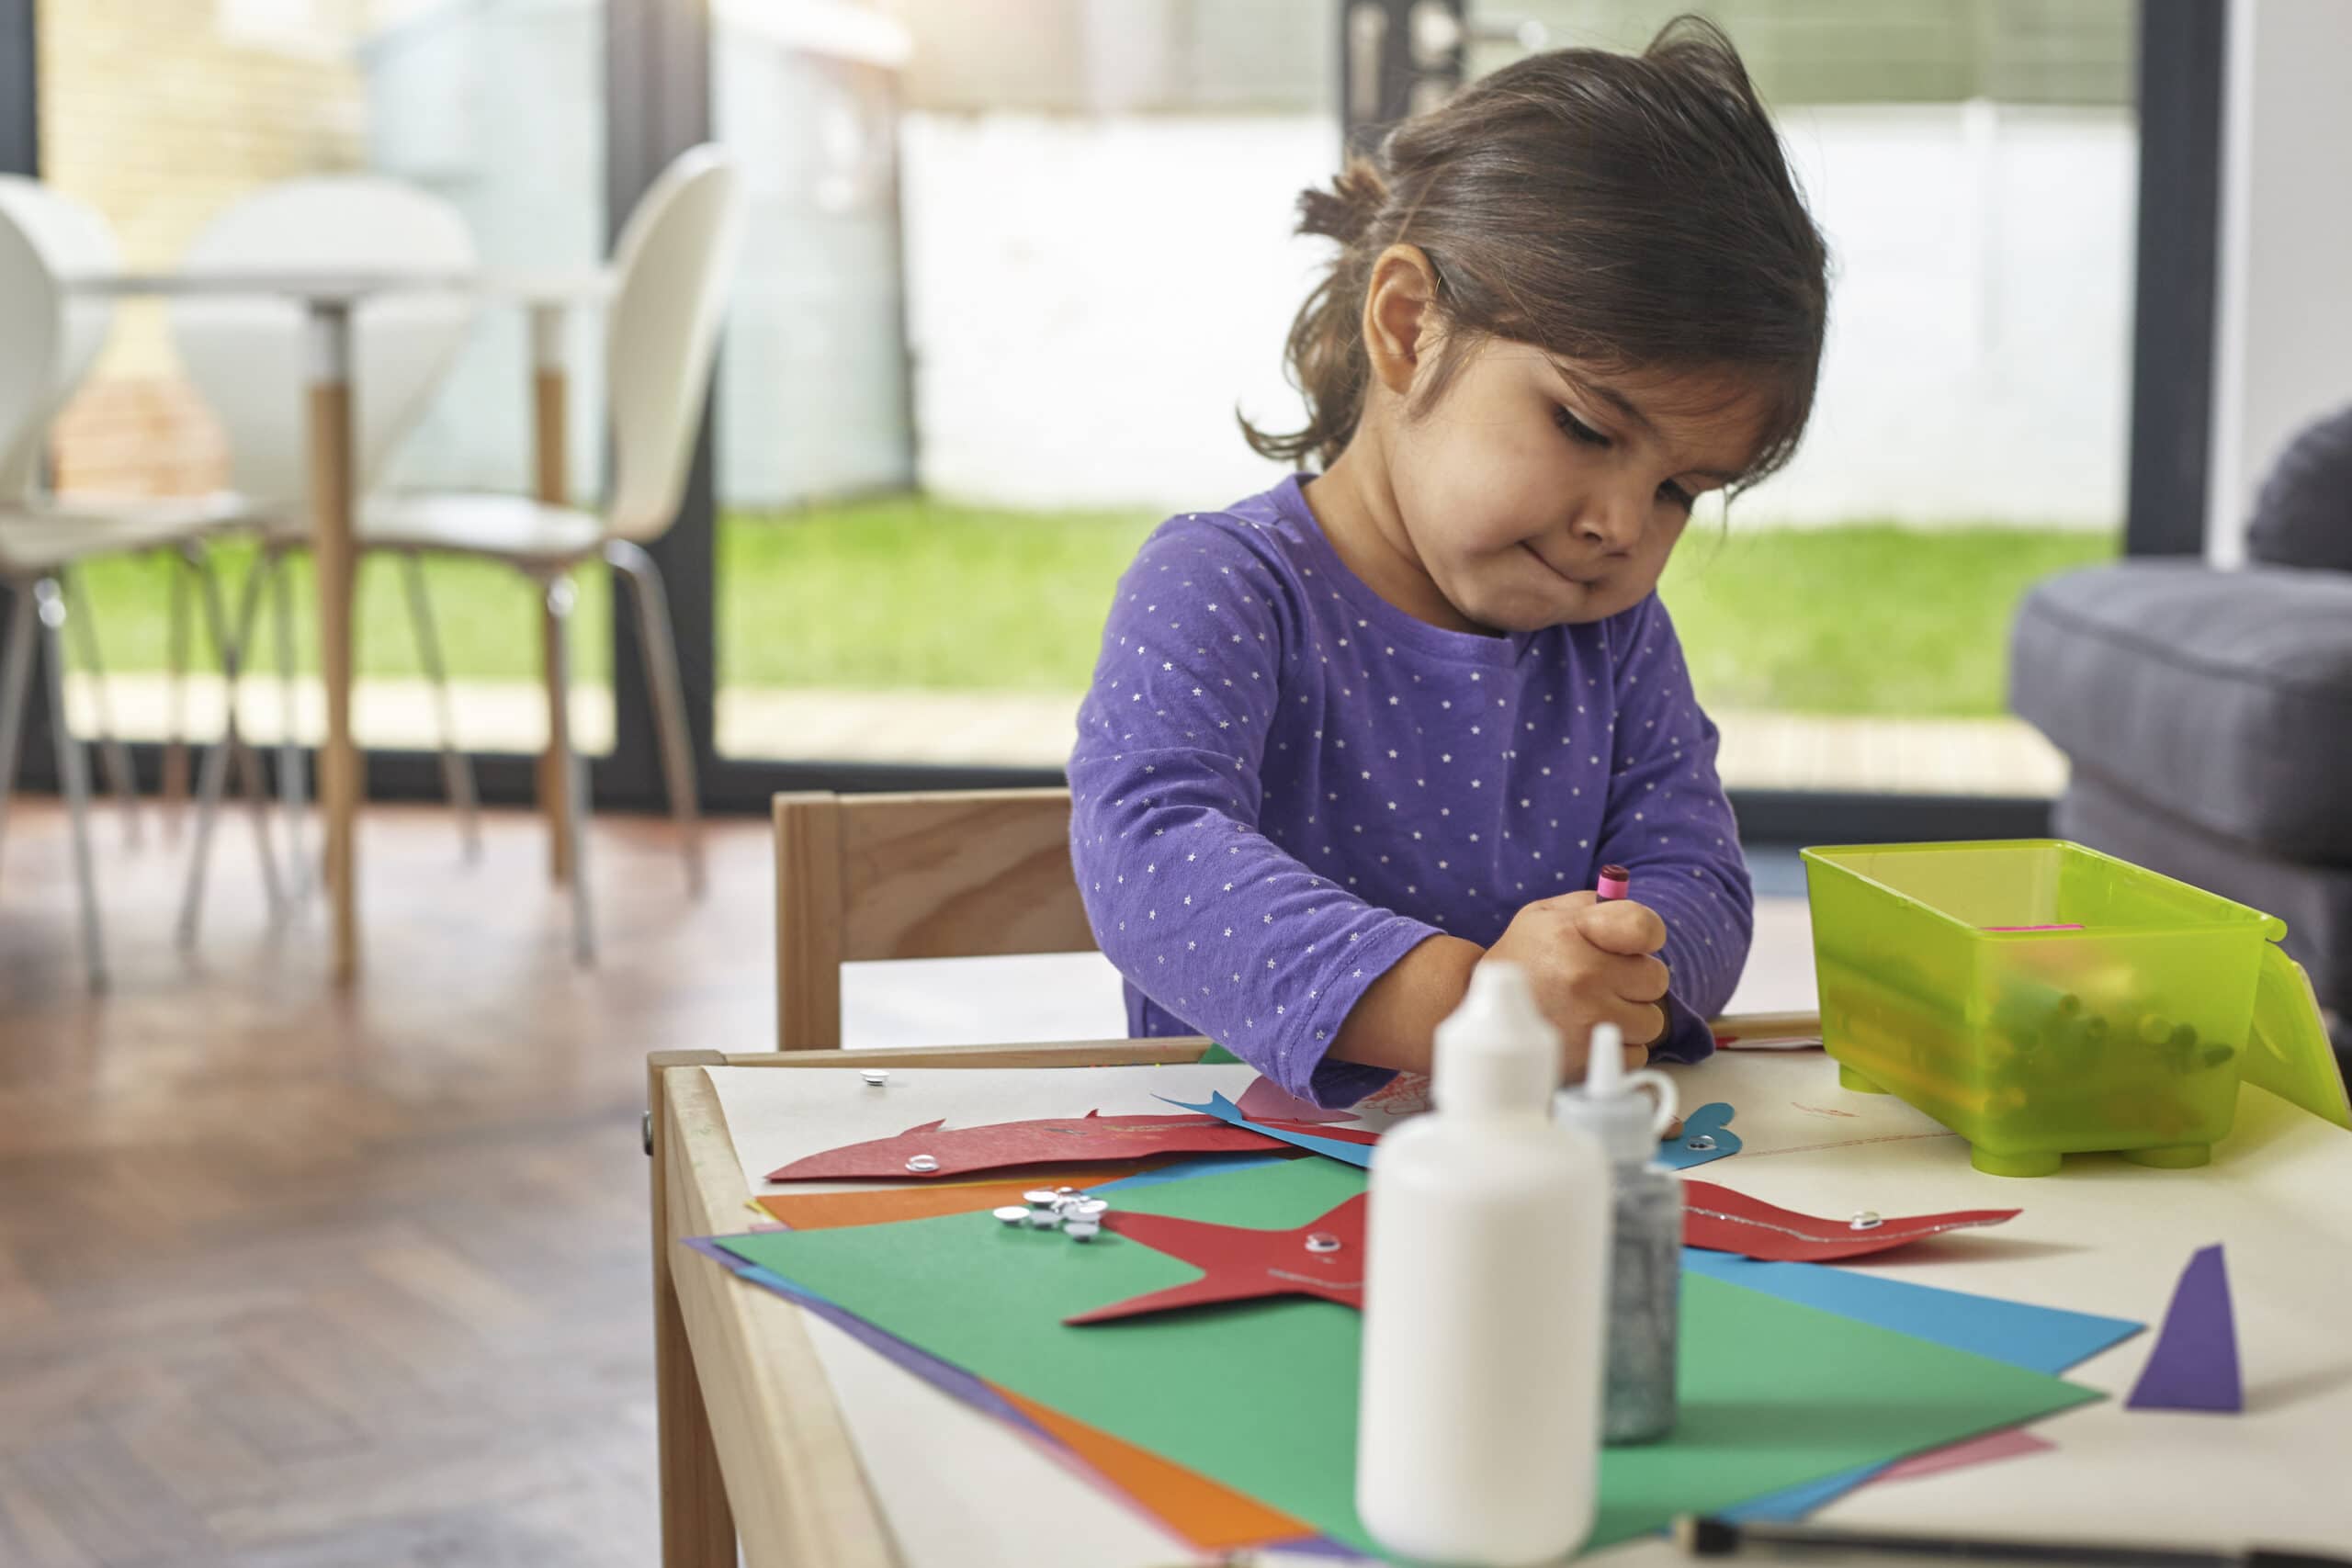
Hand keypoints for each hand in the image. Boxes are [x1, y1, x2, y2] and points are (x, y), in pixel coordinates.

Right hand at [1478, 891, 1670, 1081]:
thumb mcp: (1548, 914)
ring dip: (1631, 1016)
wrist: (1483, 1009)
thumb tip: (1640, 920)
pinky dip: (1620, 1046)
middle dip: (1636, 980)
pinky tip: (1592, 1033)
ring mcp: (1587, 1021)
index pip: (1645, 927)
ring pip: (1651, 1021)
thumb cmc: (1525, 956)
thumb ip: (1597, 905)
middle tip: (1606, 980)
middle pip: (1656, 979)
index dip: (1648, 936)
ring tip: (1598, 1008)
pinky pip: (1636, 1053)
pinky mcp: (1587, 1059)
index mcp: (1574, 932)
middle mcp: (1583, 976)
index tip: (1635, 944)